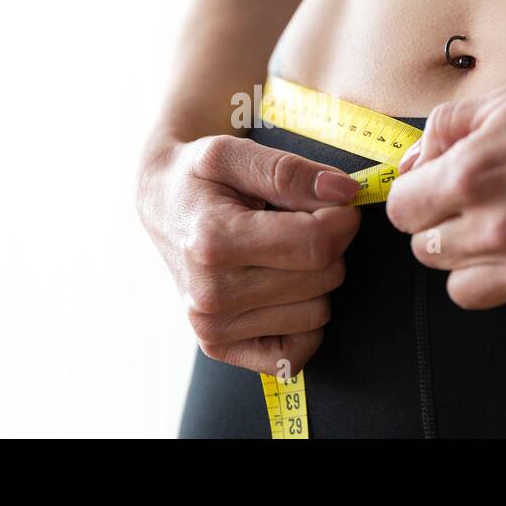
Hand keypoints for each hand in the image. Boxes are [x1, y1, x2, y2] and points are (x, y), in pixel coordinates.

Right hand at [136, 134, 360, 373]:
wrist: (161, 204)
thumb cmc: (199, 177)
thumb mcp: (233, 152)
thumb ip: (290, 171)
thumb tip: (344, 193)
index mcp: (211, 242)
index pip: (317, 244)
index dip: (342, 218)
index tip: (334, 201)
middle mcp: (209, 295)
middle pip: (324, 277)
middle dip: (327, 244)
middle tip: (296, 223)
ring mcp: (212, 329)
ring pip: (319, 312)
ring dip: (314, 280)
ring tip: (278, 253)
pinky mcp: (221, 348)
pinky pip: (298, 352)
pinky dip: (302, 321)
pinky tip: (279, 289)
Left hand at [386, 44, 505, 334]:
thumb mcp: (501, 98)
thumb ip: (442, 133)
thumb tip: (411, 166)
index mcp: (471, 176)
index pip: (401, 213)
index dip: (417, 197)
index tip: (436, 190)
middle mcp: (500, 226)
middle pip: (428, 253)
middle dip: (443, 227)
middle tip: (480, 203)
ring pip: (465, 293)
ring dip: (477, 266)